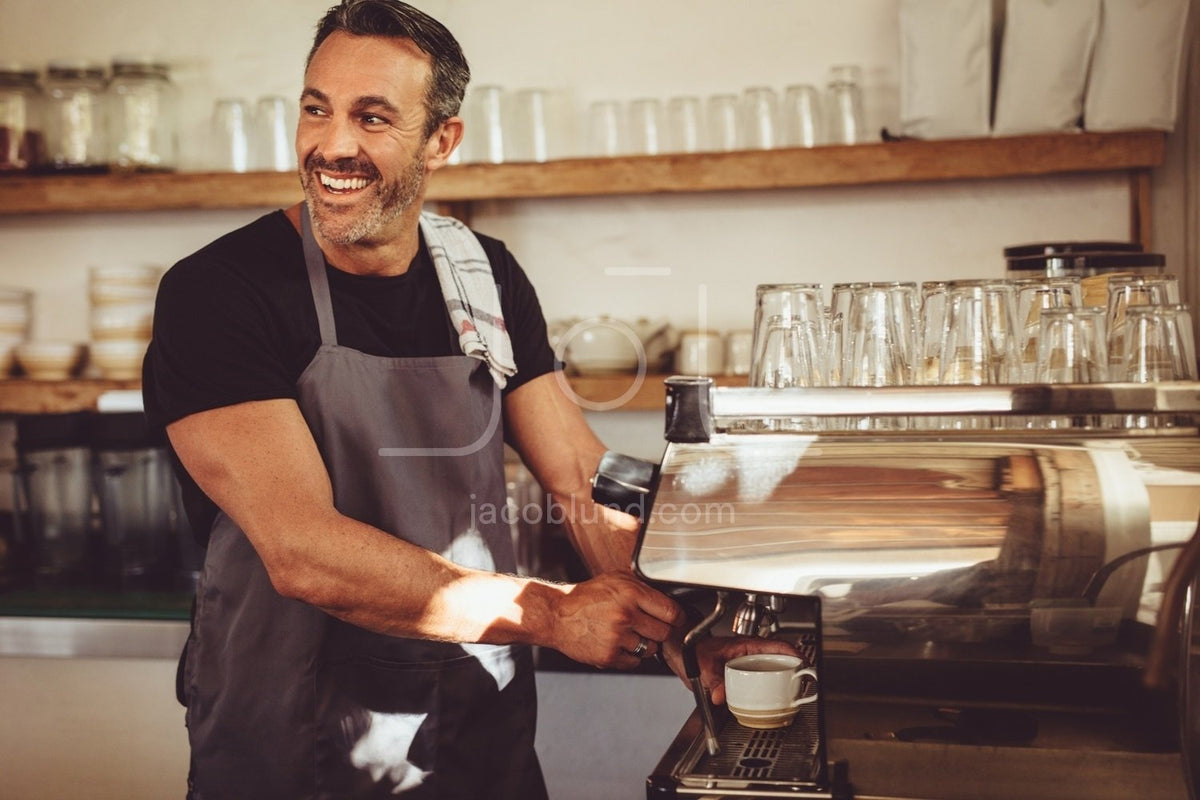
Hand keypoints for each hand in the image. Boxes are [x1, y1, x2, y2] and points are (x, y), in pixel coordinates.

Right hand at [547, 572, 684, 669]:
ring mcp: (617, 638)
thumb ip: (642, 587)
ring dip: (644, 644)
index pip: (671, 611)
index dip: (676, 616)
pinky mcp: (609, 656)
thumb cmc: (587, 596)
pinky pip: (635, 662)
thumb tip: (668, 597)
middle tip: (647, 626)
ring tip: (628, 633)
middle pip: (664, 632)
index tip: (675, 618)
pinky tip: (618, 643)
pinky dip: (630, 656)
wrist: (557, 615)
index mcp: (630, 593)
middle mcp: (626, 615)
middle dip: (660, 630)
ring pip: (651, 649)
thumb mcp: (616, 579)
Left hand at [661, 635, 799, 705]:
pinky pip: (759, 684)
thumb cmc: (690, 648)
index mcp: (745, 645)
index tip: (805, 666)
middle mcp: (749, 655)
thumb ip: (712, 680)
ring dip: (782, 683)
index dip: (795, 654)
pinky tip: (770, 702)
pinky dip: (766, 692)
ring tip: (792, 696)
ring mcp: (747, 666)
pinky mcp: (742, 677)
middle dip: (793, 673)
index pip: (777, 645)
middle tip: (802, 687)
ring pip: (771, 674)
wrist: (679, 651)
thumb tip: (720, 696)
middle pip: (779, 662)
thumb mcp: (701, 664)